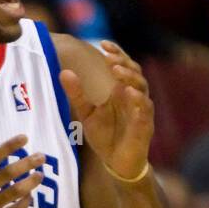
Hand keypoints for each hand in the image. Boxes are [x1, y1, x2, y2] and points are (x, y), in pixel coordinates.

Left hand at [59, 40, 153, 180]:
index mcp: (121, 91)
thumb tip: (64, 72)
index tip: (103, 44)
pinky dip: (138, 100)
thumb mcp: (86, 113)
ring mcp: (141, 110)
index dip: (117, 53)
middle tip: (109, 57)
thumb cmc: (105, 137)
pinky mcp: (145, 125)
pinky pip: (145, 109)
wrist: (117, 163)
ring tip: (117, 71)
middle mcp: (133, 97)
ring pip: (142, 87)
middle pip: (135, 72)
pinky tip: (129, 93)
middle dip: (124, 62)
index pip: (123, 65)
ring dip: (131, 77)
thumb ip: (77, 94)